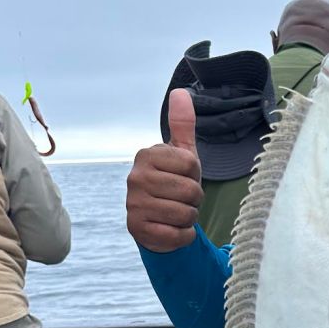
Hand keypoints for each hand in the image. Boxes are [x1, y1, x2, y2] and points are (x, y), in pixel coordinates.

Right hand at [126, 88, 203, 252]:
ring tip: (176, 212)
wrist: (157, 221)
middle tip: (181, 198)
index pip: (191, 164)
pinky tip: (171, 228)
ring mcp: (134, 204)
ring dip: (189, 217)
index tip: (183, 177)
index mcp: (146, 155)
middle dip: (194, 199)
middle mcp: (135, 178)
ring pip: (186, 213)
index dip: (195, 175)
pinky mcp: (137, 229)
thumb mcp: (181, 154)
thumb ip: (182, 124)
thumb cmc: (173, 183)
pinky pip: (178, 234)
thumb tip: (180, 92)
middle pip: (191, 190)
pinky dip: (182, 235)